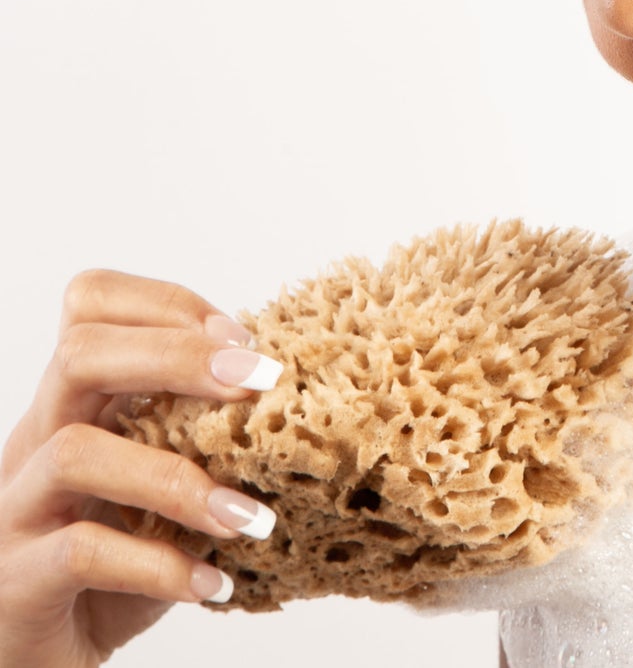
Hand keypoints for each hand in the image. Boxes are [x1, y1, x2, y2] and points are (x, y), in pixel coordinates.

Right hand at [0, 269, 283, 665]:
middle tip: (262, 382)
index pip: (91, 303)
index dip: (169, 304)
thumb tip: (302, 392)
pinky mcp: (14, 581)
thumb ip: (202, 432)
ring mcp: (16, 509)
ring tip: (251, 516)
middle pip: (80, 356)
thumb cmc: (112, 561)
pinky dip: (157, 565)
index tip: (245, 341)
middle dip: (178, 357)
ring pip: (75, 453)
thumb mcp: (160, 481)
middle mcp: (35, 440)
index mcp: (74, 403)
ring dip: (179, 478)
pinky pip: (80, 553)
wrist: (39, 658)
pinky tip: (212, 581)